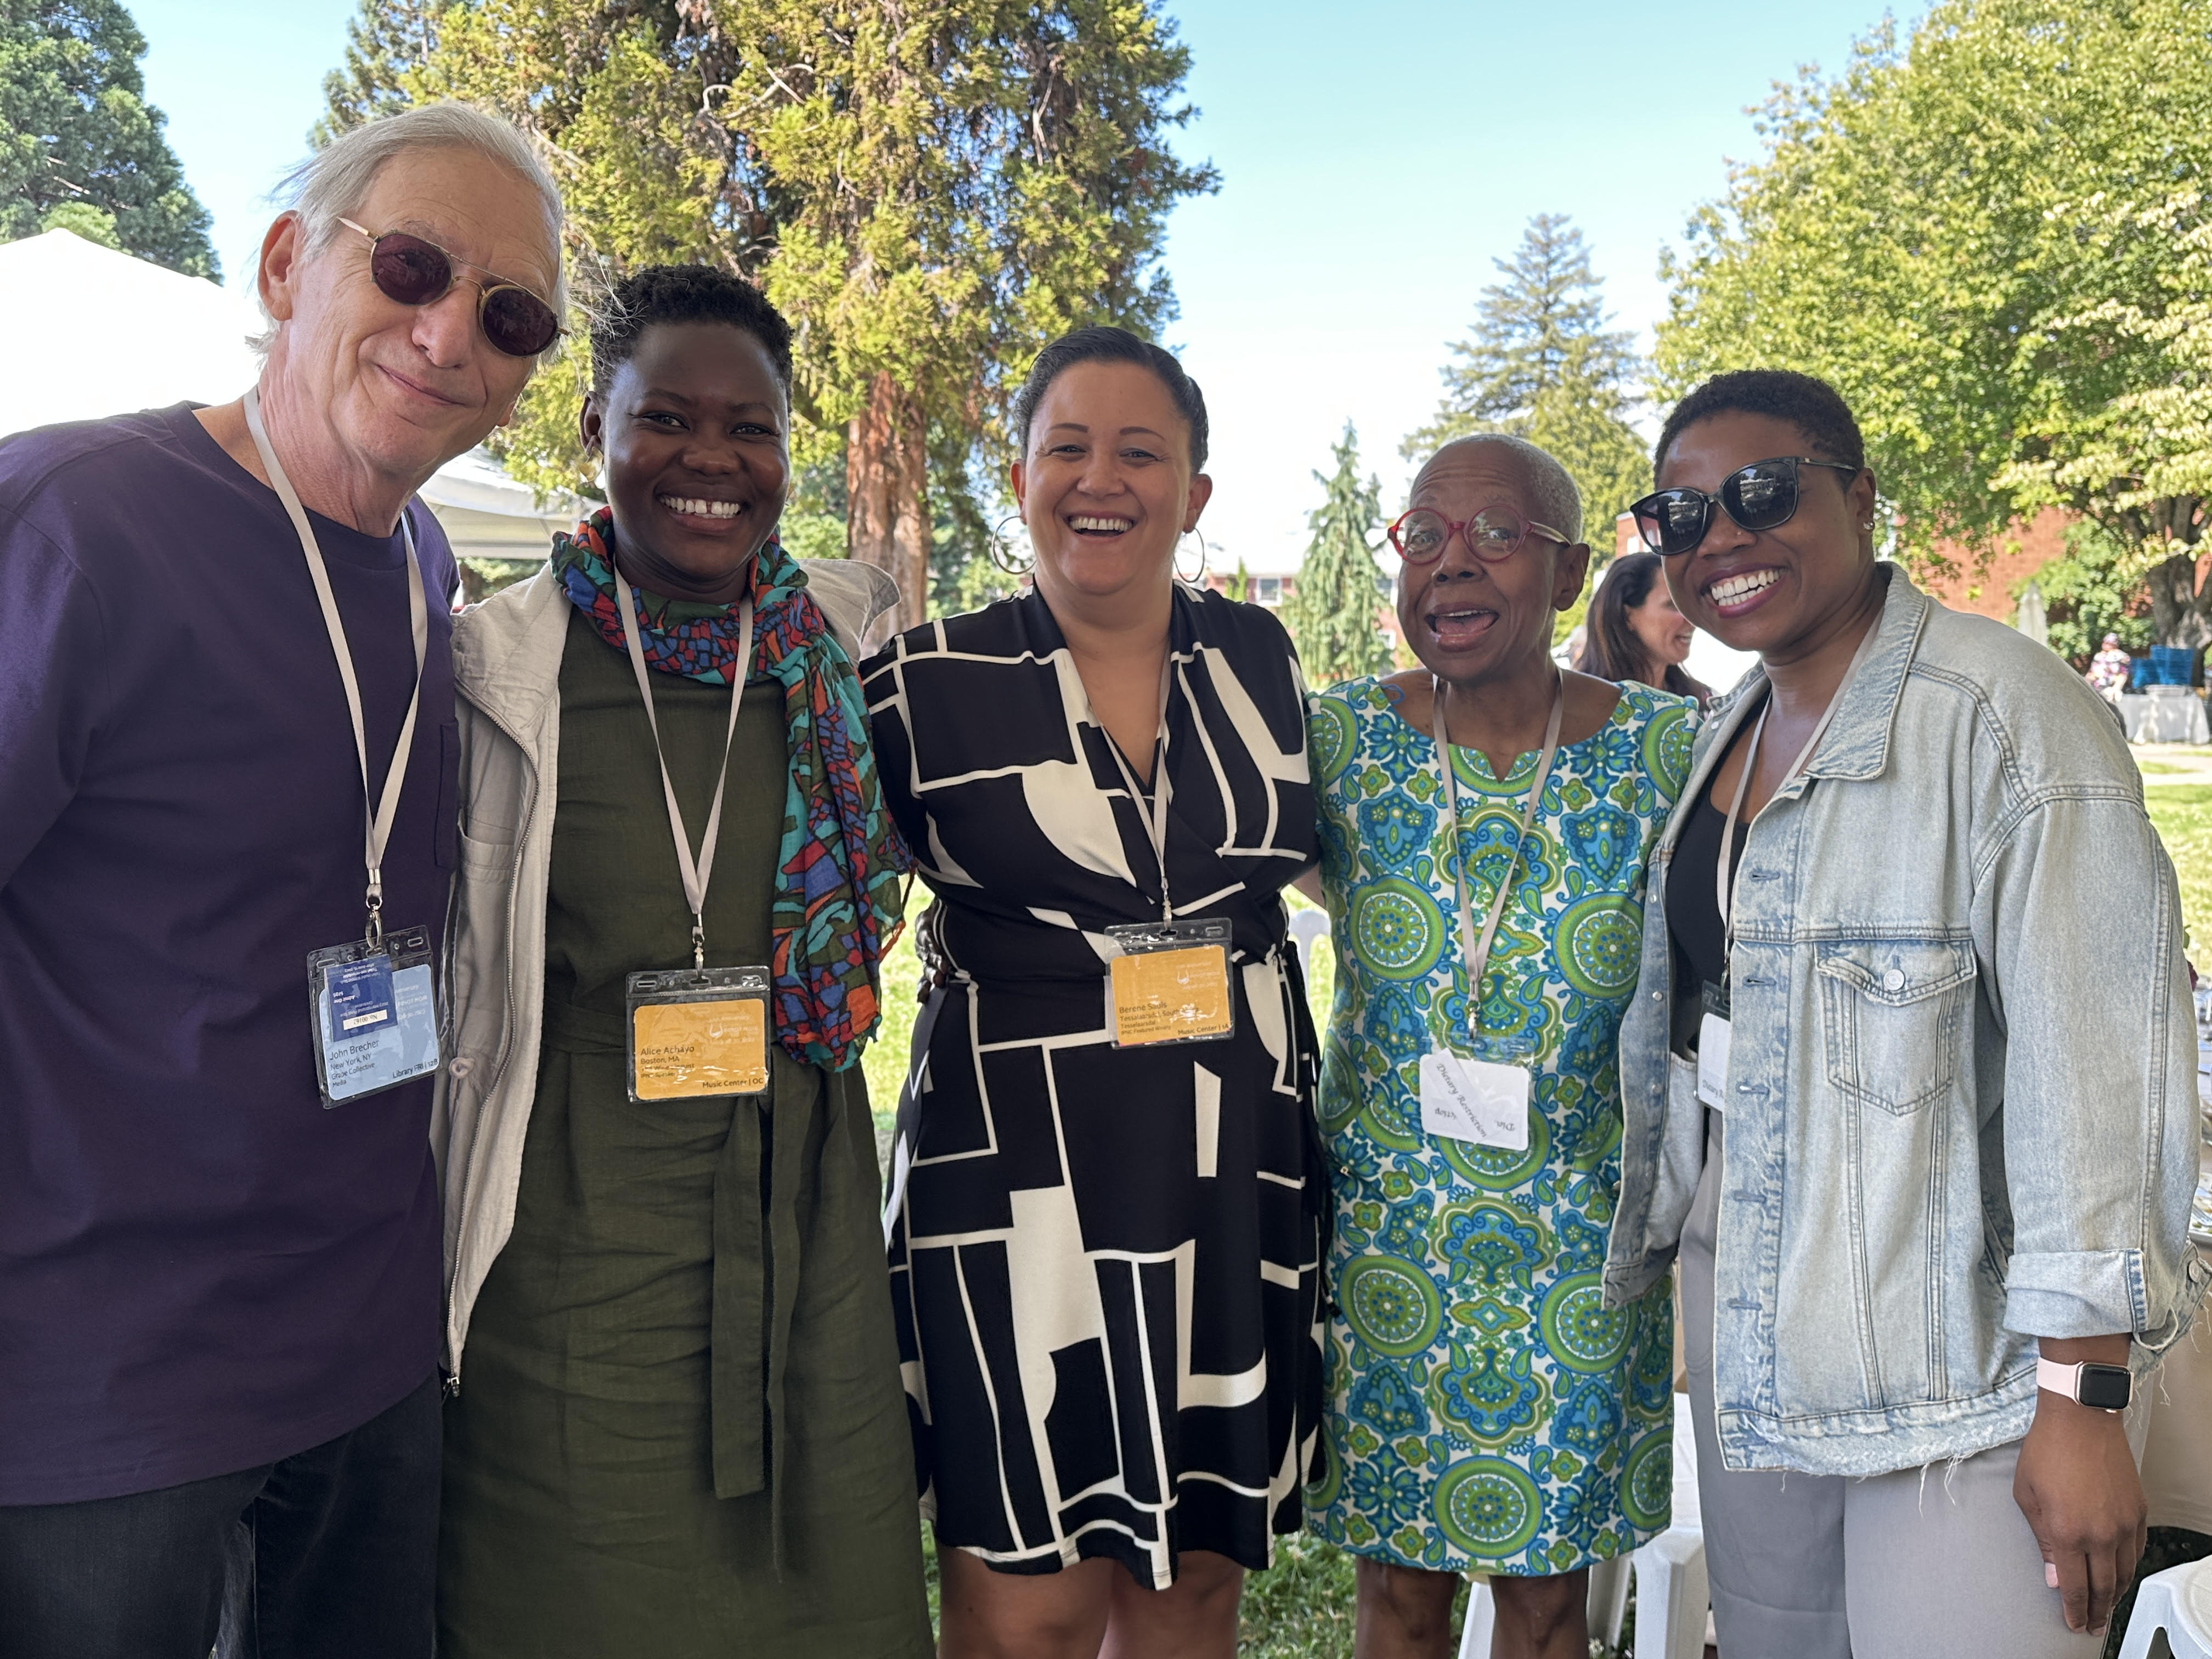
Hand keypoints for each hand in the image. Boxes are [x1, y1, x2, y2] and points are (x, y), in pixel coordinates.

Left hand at [2013, 1381, 2144, 1634]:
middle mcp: (2102, 1534)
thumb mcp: (2028, 1497)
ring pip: (2124, 1573)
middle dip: (2096, 1611)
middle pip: (2103, 1587)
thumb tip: (2056, 1579)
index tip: (2073, 1624)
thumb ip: (2044, 1542)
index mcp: (2068, 1532)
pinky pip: (2136, 1551)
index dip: (2074, 1610)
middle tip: (2091, 1626)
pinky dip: (2128, 1568)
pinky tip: (2120, 1575)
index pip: (2075, 1586)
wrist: (2080, 1419)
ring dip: (2114, 1594)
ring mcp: (2124, 1524)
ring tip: (2105, 1607)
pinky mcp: (2138, 1511)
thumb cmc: (2046, 1452)